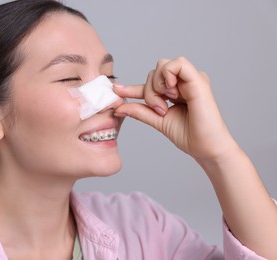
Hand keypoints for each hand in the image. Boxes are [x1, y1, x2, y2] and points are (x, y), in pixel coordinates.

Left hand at [114, 57, 236, 161]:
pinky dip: (168, 76)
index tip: (116, 90)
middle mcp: (184, 82)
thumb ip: (140, 111)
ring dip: (157, 85)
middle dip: (149, 91)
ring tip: (166, 104)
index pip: (150, 83)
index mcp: (175, 90)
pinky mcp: (198, 80)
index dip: (131, 87)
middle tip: (159, 109)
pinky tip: (171, 92)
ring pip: (163, 65)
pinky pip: (178, 64)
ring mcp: (192, 79)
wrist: (205, 148)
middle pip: (154, 72)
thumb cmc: (188, 135)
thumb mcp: (157, 120)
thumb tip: (118, 107)